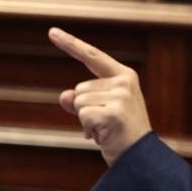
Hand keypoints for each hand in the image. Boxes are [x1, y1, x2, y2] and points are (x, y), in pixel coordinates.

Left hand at [48, 27, 151, 165]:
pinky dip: (88, 129)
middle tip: (106, 124)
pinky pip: (82, 115)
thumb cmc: (120, 134)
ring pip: (79, 102)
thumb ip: (81, 100)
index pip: (93, 57)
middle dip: (85, 109)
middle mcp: (124, 82)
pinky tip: (106, 136)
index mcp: (124, 76)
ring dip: (87, 121)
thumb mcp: (100, 111)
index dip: (71, 44)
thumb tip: (65, 96)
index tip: (52, 32)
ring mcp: (121, 96)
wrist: (140, 158)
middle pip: (80, 88)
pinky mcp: (114, 112)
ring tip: (107, 130)